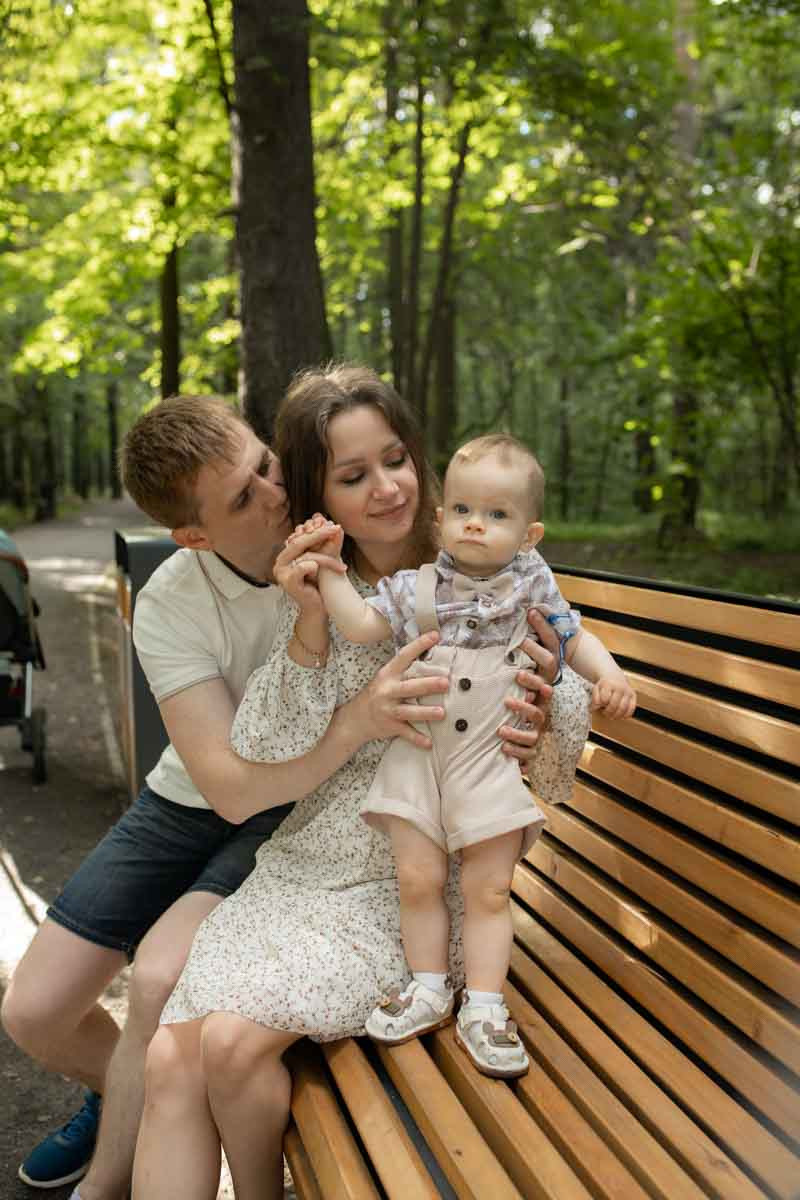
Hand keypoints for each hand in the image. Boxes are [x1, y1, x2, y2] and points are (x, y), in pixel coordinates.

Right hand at [274, 523, 346, 613]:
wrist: (317, 607)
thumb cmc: (318, 583)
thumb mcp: (320, 559)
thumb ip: (321, 543)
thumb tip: (330, 522)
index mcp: (286, 554)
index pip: (300, 536)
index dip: (316, 529)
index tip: (332, 525)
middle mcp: (280, 561)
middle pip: (300, 542)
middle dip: (320, 534)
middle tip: (336, 529)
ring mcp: (282, 572)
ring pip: (305, 555)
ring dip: (326, 558)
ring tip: (340, 564)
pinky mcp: (288, 582)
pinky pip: (301, 568)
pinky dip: (312, 567)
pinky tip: (319, 570)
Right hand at [348, 632, 446, 748]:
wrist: (355, 719)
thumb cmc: (377, 694)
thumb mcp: (386, 677)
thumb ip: (405, 669)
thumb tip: (431, 656)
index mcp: (388, 674)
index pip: (404, 656)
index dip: (419, 645)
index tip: (435, 636)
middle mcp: (387, 691)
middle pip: (409, 687)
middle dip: (427, 684)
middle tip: (445, 682)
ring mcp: (388, 710)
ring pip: (408, 711)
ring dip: (425, 712)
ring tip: (442, 713)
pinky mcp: (390, 726)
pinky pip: (405, 733)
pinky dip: (417, 738)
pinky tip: (429, 743)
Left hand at [496, 607, 560, 762]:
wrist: (546, 744)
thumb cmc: (533, 700)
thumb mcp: (532, 675)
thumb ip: (531, 651)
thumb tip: (530, 609)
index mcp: (547, 683)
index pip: (550, 657)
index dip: (542, 639)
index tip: (527, 624)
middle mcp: (548, 703)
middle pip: (546, 690)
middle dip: (533, 680)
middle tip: (518, 674)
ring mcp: (544, 726)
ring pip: (537, 720)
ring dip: (522, 713)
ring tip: (505, 709)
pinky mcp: (537, 748)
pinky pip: (529, 750)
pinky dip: (516, 748)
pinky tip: (502, 745)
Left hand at [592, 674, 635, 718]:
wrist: (615, 676)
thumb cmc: (604, 686)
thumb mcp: (596, 688)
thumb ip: (595, 699)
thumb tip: (595, 709)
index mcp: (608, 684)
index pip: (604, 699)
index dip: (600, 705)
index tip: (599, 706)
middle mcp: (620, 687)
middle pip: (614, 705)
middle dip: (608, 712)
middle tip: (605, 713)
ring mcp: (628, 691)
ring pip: (623, 708)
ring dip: (616, 715)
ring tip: (611, 716)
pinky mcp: (633, 695)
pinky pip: (632, 708)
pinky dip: (626, 715)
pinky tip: (620, 716)